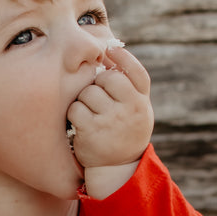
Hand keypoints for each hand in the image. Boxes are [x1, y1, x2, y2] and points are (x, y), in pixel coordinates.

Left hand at [68, 44, 153, 198]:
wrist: (117, 167)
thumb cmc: (124, 130)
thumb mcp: (136, 109)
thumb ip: (129, 86)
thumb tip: (111, 50)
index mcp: (142, 102)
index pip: (137, 73)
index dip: (124, 58)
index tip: (111, 48)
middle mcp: (131, 110)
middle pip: (108, 79)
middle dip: (98, 84)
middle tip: (99, 97)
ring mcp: (111, 121)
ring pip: (89, 92)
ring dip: (84, 100)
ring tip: (92, 114)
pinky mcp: (92, 132)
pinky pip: (75, 109)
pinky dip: (74, 114)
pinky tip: (81, 124)